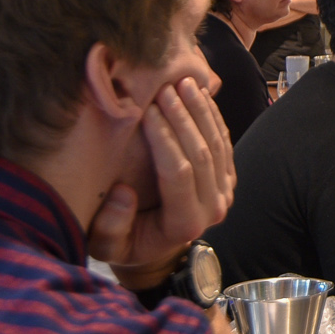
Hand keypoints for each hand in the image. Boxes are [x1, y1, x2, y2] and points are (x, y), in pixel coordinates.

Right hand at [91, 79, 236, 283]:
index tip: (148, 110)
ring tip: (185, 82)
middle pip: (203, 154)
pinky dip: (214, 116)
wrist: (158, 251)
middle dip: (184, 117)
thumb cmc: (127, 245)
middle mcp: (212, 208)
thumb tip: (122, 195)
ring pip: (218, 144)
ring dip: (202, 110)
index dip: (165, 139)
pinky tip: (202, 93)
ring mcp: (224, 192)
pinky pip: (225, 142)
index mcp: (185, 223)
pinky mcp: (227, 179)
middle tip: (165, 88)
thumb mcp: (107, 246)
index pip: (178, 173)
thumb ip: (111, 228)